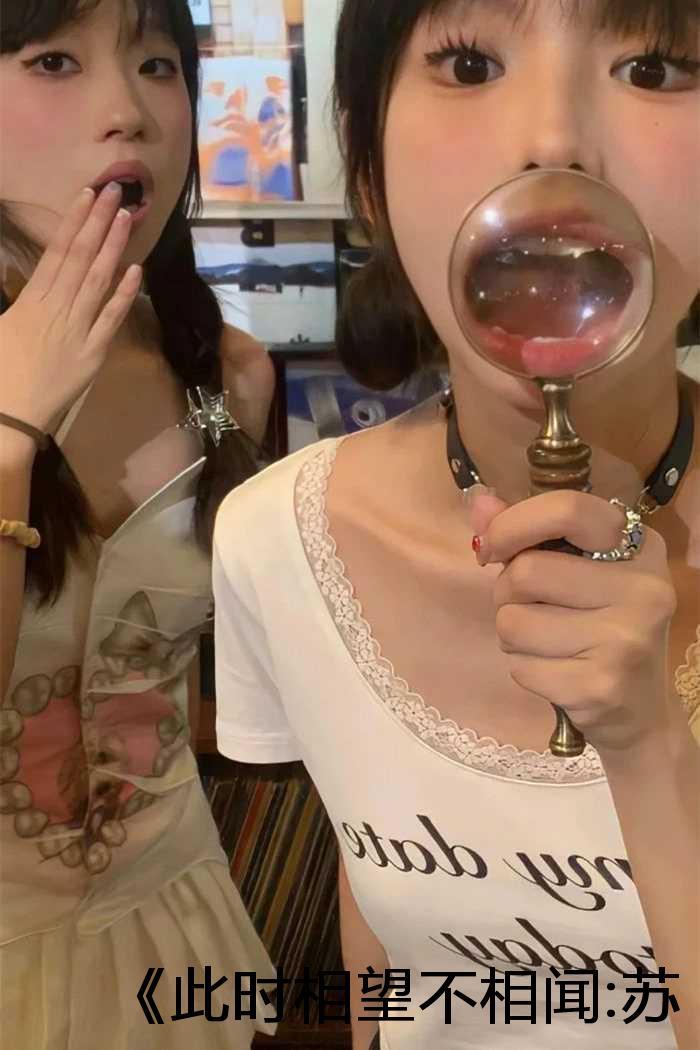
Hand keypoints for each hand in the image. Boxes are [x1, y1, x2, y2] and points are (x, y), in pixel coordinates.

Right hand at [0, 184, 140, 433]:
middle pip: (82, 258)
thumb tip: (17, 272)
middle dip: (99, 222)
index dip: (73, 220)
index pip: (57, 251)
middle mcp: (58, 309)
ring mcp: (79, 332)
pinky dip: (125, 295)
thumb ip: (11, 294)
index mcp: (30, 301)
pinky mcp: (93, 356)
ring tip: (127, 218)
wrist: (6, 418)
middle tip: (117, 191)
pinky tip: (136, 271)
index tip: (87, 193)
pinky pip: (111, 321)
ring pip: (100, 282)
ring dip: (114, 248)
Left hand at [468, 487, 677, 754]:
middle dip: (507, 593)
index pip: (567, 509)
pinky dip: (523, 670)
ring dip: (512, 635)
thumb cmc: (600, 627)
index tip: (490, 548)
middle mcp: (644, 588)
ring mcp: (626, 639)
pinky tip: (556, 674)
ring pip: (513, 622)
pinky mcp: (600, 686)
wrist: (641, 712)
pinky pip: (520, 667)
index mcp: (640, 546)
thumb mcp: (578, 571)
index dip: (513, 524)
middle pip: (526, 572)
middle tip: (530, 609)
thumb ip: (529, 533)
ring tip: (546, 643)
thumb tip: (479, 500)